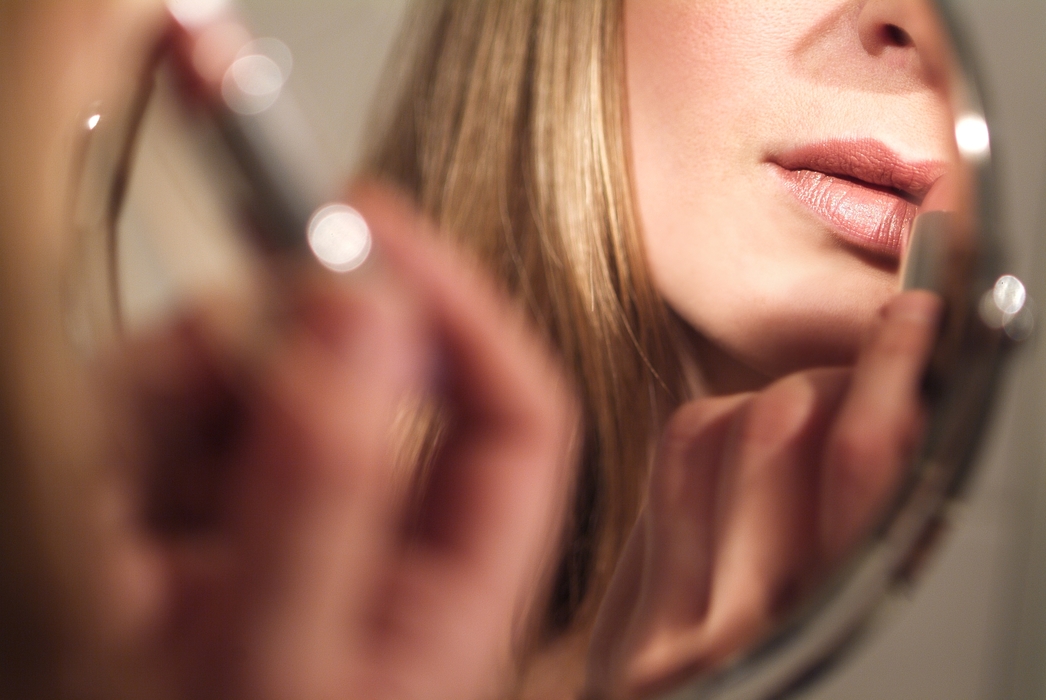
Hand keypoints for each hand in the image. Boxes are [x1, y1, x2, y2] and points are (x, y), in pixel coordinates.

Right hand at [3, 186, 576, 699]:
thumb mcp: (271, 661)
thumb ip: (326, 488)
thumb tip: (369, 315)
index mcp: (452, 599)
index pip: (515, 419)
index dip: (458, 305)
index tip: (371, 223)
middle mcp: (378, 557)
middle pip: (369, 381)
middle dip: (277, 348)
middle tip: (203, 347)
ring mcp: (286, 537)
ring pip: (263, 390)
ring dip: (181, 387)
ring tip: (118, 477)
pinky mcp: (196, 532)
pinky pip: (175, 426)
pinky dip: (130, 421)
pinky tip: (101, 487)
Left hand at [586, 291, 941, 699]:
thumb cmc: (800, 692)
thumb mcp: (867, 651)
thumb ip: (868, 551)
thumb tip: (889, 431)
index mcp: (836, 652)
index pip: (859, 467)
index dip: (888, 374)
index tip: (914, 321)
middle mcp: (739, 645)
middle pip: (776, 429)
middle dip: (834, 380)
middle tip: (872, 377)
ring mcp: (660, 639)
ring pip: (706, 435)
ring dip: (770, 401)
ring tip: (812, 417)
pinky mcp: (620, 634)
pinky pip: (660, 484)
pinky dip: (711, 442)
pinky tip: (748, 463)